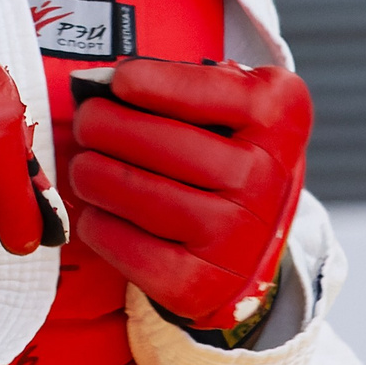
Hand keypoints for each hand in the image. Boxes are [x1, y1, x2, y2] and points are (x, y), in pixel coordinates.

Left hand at [69, 58, 311, 333]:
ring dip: (93, 175)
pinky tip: (98, 210)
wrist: (252, 243)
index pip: (215, 93)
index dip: (159, 85)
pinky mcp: (202, 283)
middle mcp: (267, 177)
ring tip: (84, 166)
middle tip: (87, 123)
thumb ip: (184, 87)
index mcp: (281, 117)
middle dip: (107, 127)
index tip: (120, 81)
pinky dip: (100, 225)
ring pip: (142, 196)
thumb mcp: (231, 108)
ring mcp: (238, 236)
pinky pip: (130, 248)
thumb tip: (104, 89)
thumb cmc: (226, 155)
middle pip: (167, 145)